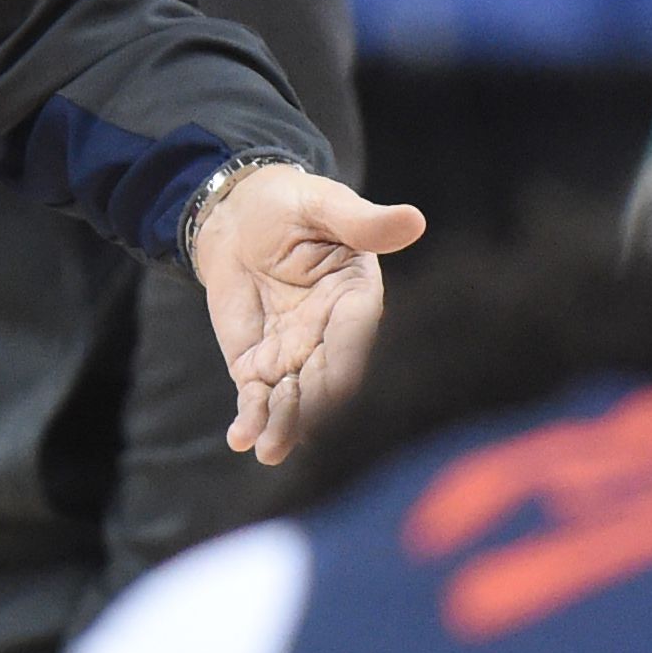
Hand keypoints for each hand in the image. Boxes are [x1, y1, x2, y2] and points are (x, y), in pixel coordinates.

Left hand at [190, 162, 426, 465]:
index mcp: (357, 300)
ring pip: (294, 401)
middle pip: (327, 382)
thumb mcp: (323, 205)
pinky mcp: (256, 366)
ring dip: (283, 426)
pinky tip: (241, 439)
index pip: (357, 339)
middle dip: (313, 411)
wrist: (237, 216)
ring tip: (268, 447)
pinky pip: (256, 399)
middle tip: (297, 432)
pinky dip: (250, 420)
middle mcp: (331, 336)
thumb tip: (413, 220)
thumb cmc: (290, 204)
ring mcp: (293, 356)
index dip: (348, 364)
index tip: (338, 390)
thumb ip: (361, 222)